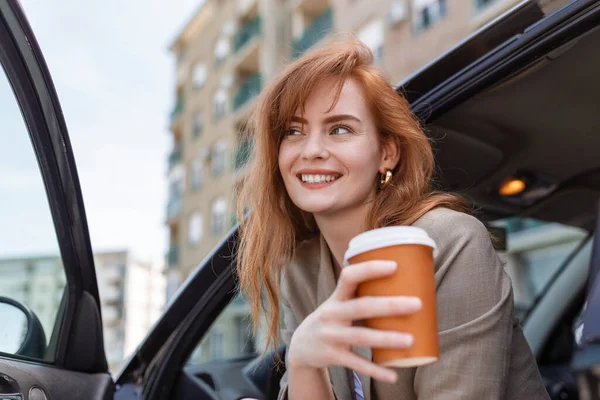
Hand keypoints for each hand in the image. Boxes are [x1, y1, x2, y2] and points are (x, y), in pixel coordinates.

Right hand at [287, 260, 421, 382]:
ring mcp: (331, 336)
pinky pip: (356, 364)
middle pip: (361, 307)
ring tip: (410, 340)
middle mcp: (332, 314)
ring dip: (386, 338)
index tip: (394, 266)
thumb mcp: (339, 303)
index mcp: (336, 297)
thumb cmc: (332, 318)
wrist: (301, 345)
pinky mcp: (333, 356)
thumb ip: (362, 294)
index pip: (349, 276)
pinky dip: (375, 370)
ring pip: (361, 336)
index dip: (370, 269)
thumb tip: (404, 282)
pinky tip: (394, 374)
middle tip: (417, 304)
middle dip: (389, 305)